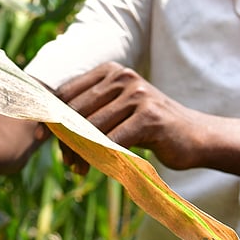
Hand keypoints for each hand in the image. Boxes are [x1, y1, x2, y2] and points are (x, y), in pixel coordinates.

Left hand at [55, 62, 204, 170]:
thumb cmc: (149, 128)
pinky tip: (99, 168)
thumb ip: (89, 112)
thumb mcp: (118, 112)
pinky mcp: (149, 117)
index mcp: (111, 70)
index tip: (43, 140)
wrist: (196, 137)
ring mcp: (138, 95)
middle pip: (77, 110)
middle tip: (66, 161)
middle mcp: (123, 76)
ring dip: (81, 152)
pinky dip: (100, 156)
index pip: (68, 93)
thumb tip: (47, 129)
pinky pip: (112, 141)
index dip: (52, 118)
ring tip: (78, 169)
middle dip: (65, 139)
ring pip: (92, 128)